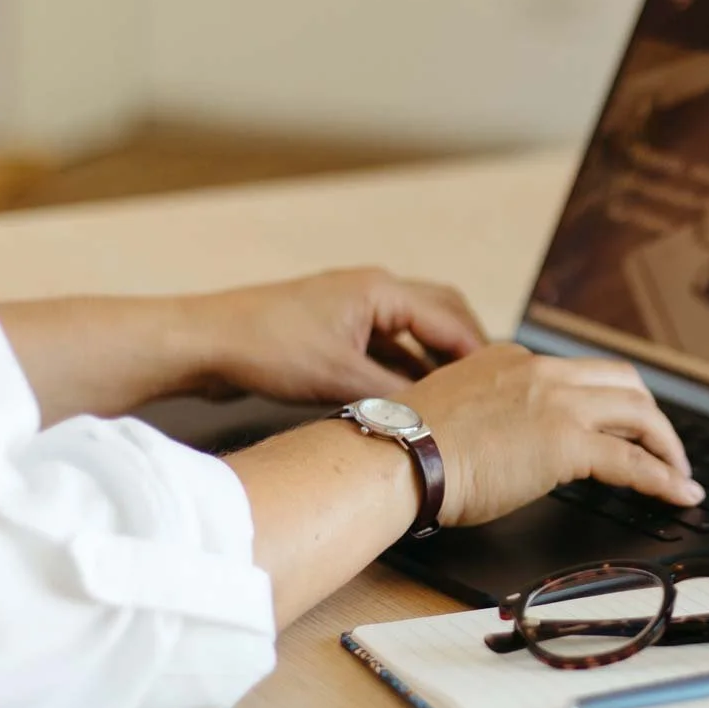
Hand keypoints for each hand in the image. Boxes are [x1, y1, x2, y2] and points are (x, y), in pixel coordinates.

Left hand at [192, 267, 485, 403]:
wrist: (204, 343)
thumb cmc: (264, 348)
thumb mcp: (339, 379)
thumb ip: (394, 395)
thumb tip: (435, 417)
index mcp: (379, 290)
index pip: (450, 319)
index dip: (479, 353)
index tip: (504, 382)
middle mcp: (371, 292)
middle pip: (441, 314)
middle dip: (467, 348)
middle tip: (491, 384)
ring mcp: (352, 309)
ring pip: (414, 332)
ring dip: (436, 359)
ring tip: (459, 394)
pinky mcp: (334, 330)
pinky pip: (387, 346)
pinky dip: (406, 368)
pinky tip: (413, 397)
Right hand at [397, 344, 701, 526]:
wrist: (395, 455)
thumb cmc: (410, 447)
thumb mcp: (458, 409)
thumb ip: (493, 413)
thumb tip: (510, 443)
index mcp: (514, 360)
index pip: (580, 373)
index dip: (609, 401)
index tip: (620, 423)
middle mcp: (542, 372)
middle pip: (623, 381)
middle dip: (650, 415)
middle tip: (661, 447)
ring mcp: (557, 403)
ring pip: (639, 413)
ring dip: (667, 445)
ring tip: (678, 474)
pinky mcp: (566, 442)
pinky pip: (634, 460)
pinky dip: (664, 477)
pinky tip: (680, 494)